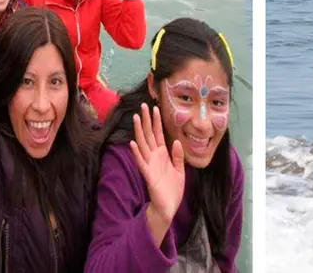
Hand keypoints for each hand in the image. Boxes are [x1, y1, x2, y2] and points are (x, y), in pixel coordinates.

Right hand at [129, 103, 184, 221]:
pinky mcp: (148, 175)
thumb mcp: (180, 170)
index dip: (157, 122)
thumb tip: (178, 141)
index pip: (159, 134)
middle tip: (143, 106)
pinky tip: (132, 143)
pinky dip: (137, 153)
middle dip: (146, 121)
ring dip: (139, 131)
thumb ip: (178, 156)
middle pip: (149, 135)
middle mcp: (154, 157)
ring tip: (136, 118)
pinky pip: (141, 162)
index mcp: (163, 155)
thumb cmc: (173, 189)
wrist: (169, 206)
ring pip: (143, 144)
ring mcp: (150, 165)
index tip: (155, 108)